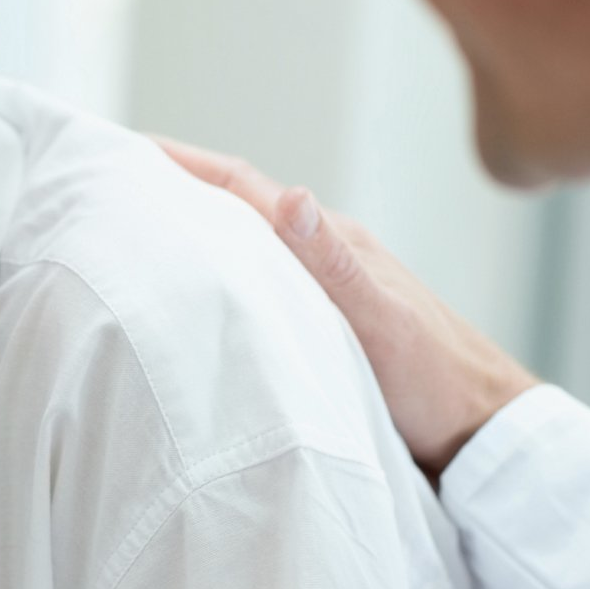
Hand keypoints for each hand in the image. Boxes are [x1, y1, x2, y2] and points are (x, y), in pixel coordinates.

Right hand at [156, 137, 538, 477]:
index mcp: (331, 241)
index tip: (122, 149)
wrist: (484, 439)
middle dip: (171, 189)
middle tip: (105, 187)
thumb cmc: (440, 384)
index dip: (180, 163)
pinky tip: (191, 298)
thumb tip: (290, 195)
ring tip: (130, 234)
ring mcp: (322, 290)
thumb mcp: (381, 324)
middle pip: (233, 207)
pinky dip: (214, 277)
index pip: (241, 187)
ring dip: (189, 232)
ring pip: (241, 246)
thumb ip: (335, 265)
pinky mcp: (322, 327)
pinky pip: (255, 285)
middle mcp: (321, 256)